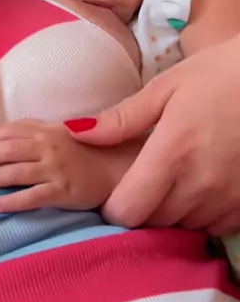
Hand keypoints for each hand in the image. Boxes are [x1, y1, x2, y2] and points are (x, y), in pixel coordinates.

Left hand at [0, 119, 132, 213]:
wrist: (116, 171)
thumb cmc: (84, 151)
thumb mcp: (59, 132)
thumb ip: (32, 130)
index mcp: (46, 129)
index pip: (8, 131)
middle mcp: (49, 146)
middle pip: (7, 150)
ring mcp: (55, 169)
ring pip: (14, 172)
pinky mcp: (62, 192)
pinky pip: (30, 197)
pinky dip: (10, 202)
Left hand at [78, 34, 239, 234]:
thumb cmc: (219, 75)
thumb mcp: (167, 87)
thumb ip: (122, 118)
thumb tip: (77, 132)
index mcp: (172, 153)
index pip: (127, 211)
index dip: (114, 206)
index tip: (115, 189)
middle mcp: (200, 184)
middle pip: (152, 222)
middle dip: (142, 207)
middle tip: (145, 179)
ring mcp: (227, 198)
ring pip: (183, 226)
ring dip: (172, 211)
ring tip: (175, 179)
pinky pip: (214, 226)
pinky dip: (202, 214)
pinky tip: (202, 186)